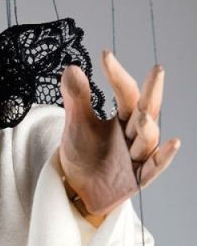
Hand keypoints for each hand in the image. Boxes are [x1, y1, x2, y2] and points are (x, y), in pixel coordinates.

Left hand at [58, 51, 180, 217]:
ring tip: (142, 113)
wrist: (76, 191)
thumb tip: (72, 68)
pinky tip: (173, 143)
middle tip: (158, 69)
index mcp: (123, 119)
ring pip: (148, 139)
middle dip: (153, 91)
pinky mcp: (136, 179)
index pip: (126, 93)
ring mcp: (136, 157)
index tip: (105, 54)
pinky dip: (163, 157)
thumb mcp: (76, 125)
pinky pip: (154, 168)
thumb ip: (77, 99)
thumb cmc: (82, 156)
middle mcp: (133, 135)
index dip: (117, 75)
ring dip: (148, 126)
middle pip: (147, 110)